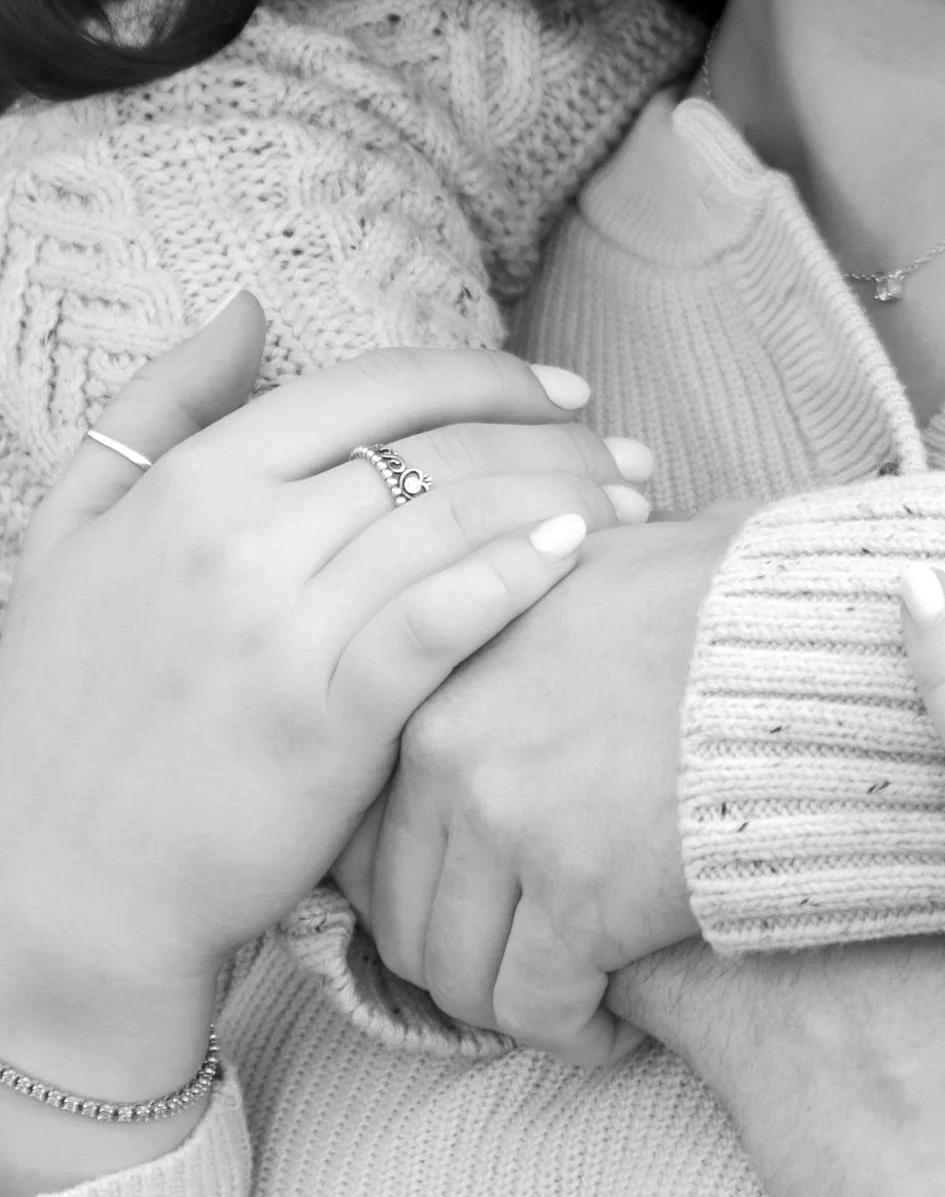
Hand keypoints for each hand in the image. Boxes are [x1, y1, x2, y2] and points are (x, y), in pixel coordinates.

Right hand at [0, 296, 647, 1096]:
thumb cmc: (68, 707)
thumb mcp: (72, 532)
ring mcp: (280, 631)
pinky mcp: (322, 724)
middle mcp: (238, 538)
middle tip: (631, 448)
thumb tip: (246, 308)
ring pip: (455, 522)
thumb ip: (158, 407)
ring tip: (636, 504)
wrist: (57, 887)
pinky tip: (577, 558)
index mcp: (192, 480)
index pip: (375, 389)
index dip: (485, 378)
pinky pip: (441, 621)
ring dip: (564, 498)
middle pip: (436, 451)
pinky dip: (516, 576)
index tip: (563, 391)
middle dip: (553, 438)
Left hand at [340, 501, 749, 1061]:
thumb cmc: (731, 595)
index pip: (373, 832)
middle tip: (530, 970)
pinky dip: (574, 1033)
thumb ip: (536, 592)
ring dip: (515, 1006)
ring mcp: (511, 831)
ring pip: (462, 976)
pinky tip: (615, 1027)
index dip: (421, 887)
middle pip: (408, 917)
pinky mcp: (581, 901)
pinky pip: (537, 1009)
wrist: (820, 642)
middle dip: (465, 960)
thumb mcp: (603, 557)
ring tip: (577, 1002)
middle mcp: (452, 757)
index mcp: (440, 682)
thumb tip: (541, 578)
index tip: (479, 906)